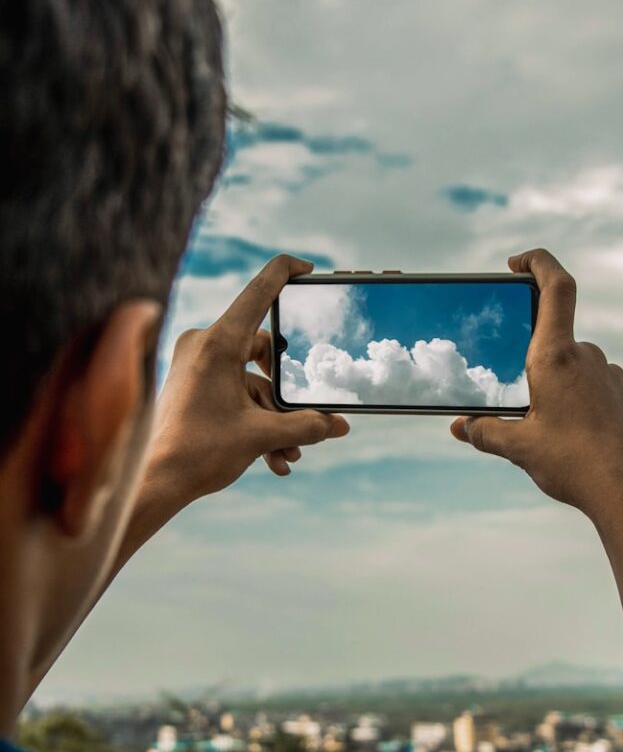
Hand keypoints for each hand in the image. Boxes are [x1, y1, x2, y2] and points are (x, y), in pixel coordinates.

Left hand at [149, 253, 348, 501]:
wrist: (154, 482)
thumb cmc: (197, 452)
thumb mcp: (261, 436)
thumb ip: (305, 426)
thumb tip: (339, 425)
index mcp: (218, 343)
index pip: (259, 291)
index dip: (286, 273)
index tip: (308, 268)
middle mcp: (205, 345)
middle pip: (264, 350)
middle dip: (288, 393)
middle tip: (306, 419)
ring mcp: (197, 364)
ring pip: (253, 382)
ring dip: (275, 419)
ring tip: (287, 454)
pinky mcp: (194, 383)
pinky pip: (236, 394)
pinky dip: (256, 422)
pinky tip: (273, 459)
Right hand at [451, 249, 622, 524]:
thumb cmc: (574, 465)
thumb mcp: (519, 449)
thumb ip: (486, 432)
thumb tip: (461, 426)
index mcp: (556, 356)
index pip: (555, 286)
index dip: (538, 262)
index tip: (519, 261)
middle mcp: (589, 357)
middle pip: (556, 343)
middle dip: (536, 367)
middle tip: (523, 405)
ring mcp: (615, 377)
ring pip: (579, 371)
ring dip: (563, 391)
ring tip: (553, 435)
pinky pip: (602, 394)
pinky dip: (587, 409)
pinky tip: (581, 443)